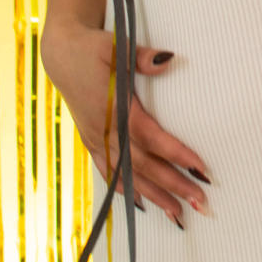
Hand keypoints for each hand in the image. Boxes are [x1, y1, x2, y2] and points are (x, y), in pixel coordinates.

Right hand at [40, 18, 210, 224]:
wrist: (61, 55)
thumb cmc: (93, 49)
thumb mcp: (116, 47)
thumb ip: (142, 58)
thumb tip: (169, 60)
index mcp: (114, 108)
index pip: (150, 137)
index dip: (175, 154)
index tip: (200, 168)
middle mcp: (104, 130)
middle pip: (142, 165)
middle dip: (172, 185)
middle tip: (200, 202)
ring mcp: (95, 140)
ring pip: (127, 175)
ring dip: (154, 196)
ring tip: (179, 214)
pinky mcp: (91, 143)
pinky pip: (108, 173)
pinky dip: (125, 191)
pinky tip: (142, 205)